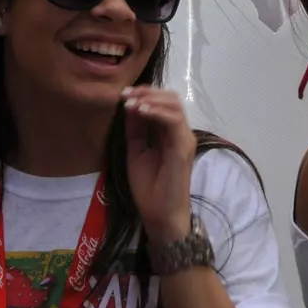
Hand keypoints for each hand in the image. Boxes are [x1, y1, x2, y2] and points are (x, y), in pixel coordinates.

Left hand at [122, 87, 194, 246]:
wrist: (160, 215)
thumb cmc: (149, 188)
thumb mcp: (136, 152)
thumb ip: (135, 130)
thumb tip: (130, 106)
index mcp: (169, 133)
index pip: (163, 103)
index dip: (144, 93)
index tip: (122, 94)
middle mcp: (180, 132)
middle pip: (171, 98)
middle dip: (147, 92)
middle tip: (125, 95)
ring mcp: (184, 139)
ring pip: (174, 105)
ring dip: (151, 99)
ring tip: (131, 102)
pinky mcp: (183, 148)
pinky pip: (174, 121)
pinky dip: (157, 112)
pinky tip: (141, 111)